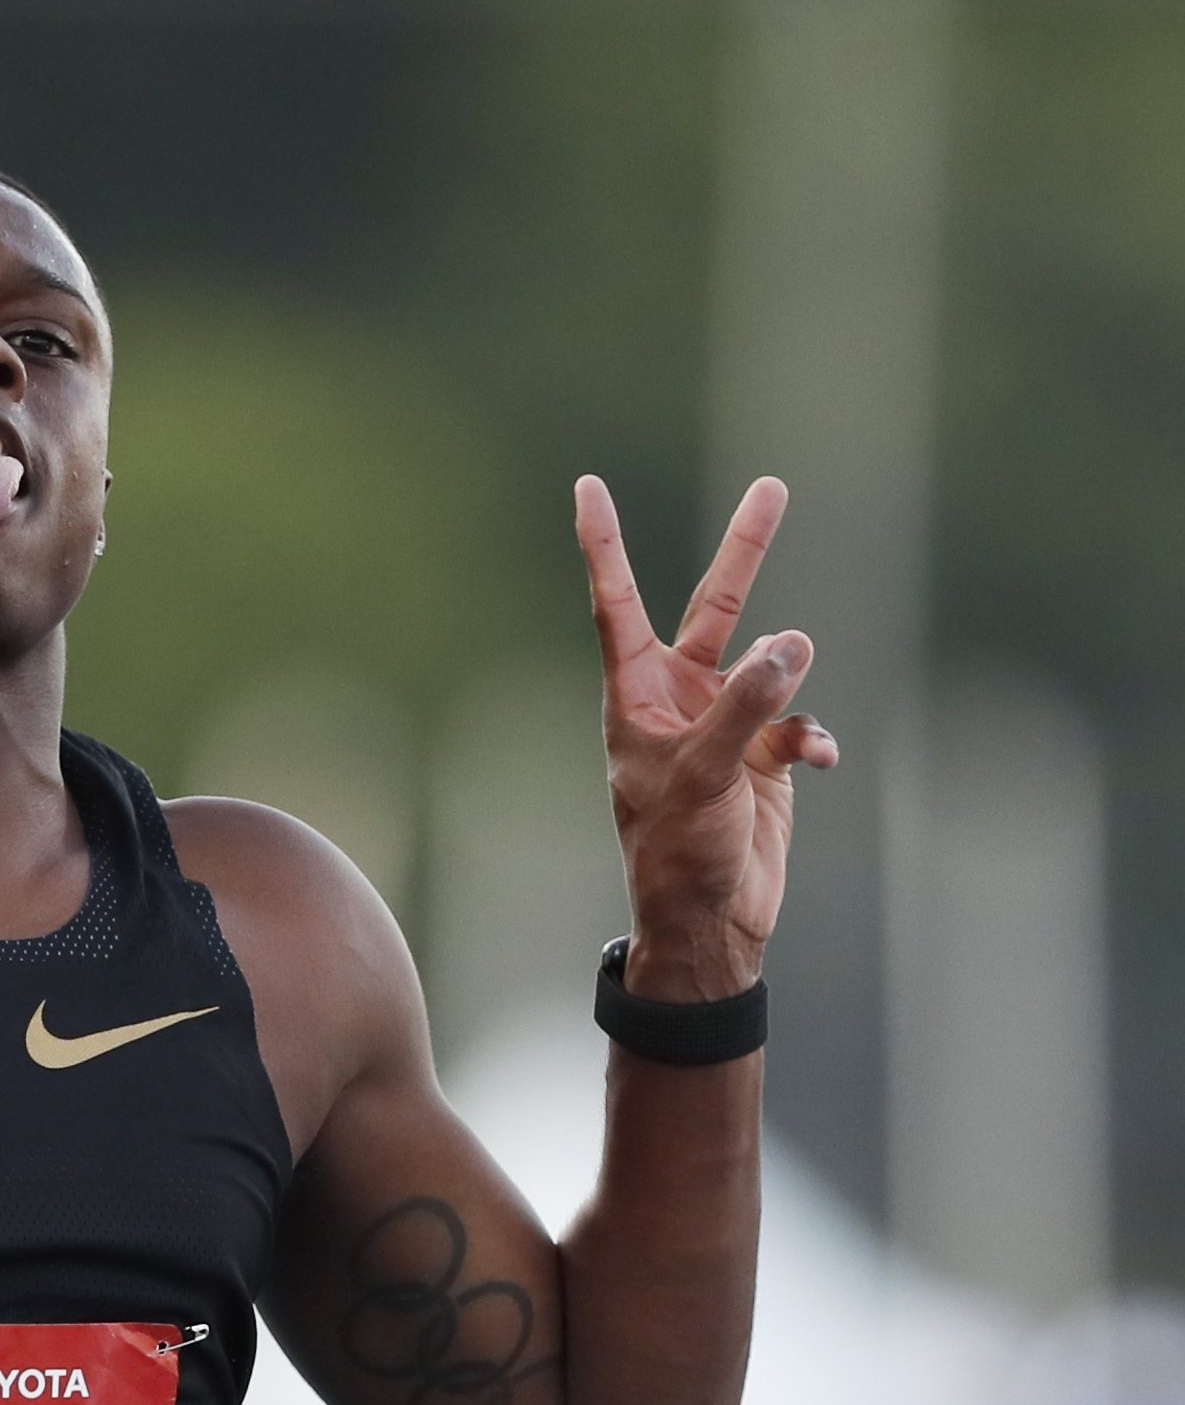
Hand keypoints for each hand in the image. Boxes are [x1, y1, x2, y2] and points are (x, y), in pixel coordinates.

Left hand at [578, 475, 838, 1001]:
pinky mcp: (764, 757)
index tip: (587, 484)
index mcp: (636, 694)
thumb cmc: (678, 850)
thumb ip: (747, 705)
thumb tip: (793, 642)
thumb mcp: (702, 773)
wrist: (711, 920)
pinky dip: (814, 737)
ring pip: (773, 667)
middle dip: (746, 551)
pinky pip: (801, 724)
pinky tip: (818, 759)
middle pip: (715, 607)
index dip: (604, 544)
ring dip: (789, 681)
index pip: (617, 602)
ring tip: (786, 717)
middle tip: (773, 487)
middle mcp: (679, 698)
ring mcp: (724, 725)